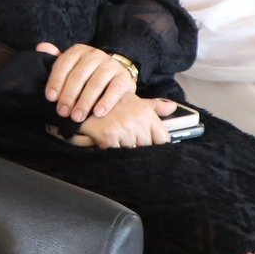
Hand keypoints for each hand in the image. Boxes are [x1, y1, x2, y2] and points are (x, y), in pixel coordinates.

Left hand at [35, 42, 137, 120]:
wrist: (115, 75)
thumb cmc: (86, 74)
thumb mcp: (71, 66)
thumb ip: (56, 59)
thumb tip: (40, 47)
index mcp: (78, 51)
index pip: (64, 64)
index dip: (56, 81)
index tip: (51, 98)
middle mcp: (94, 55)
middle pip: (78, 75)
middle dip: (69, 96)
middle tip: (63, 112)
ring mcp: (110, 65)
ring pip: (95, 83)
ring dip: (85, 102)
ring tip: (77, 117)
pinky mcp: (124, 77)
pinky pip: (114, 89)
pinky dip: (105, 102)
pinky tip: (98, 113)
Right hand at [62, 92, 176, 147]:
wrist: (82, 102)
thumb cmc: (108, 102)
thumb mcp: (133, 100)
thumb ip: (154, 106)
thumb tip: (172, 107)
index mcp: (146, 112)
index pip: (162, 138)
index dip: (156, 144)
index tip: (148, 144)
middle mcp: (137, 119)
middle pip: (148, 147)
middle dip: (138, 146)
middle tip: (125, 138)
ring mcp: (124, 128)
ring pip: (133, 151)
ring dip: (124, 148)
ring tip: (116, 138)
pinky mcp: (109, 137)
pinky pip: (118, 153)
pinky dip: (112, 150)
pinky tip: (107, 141)